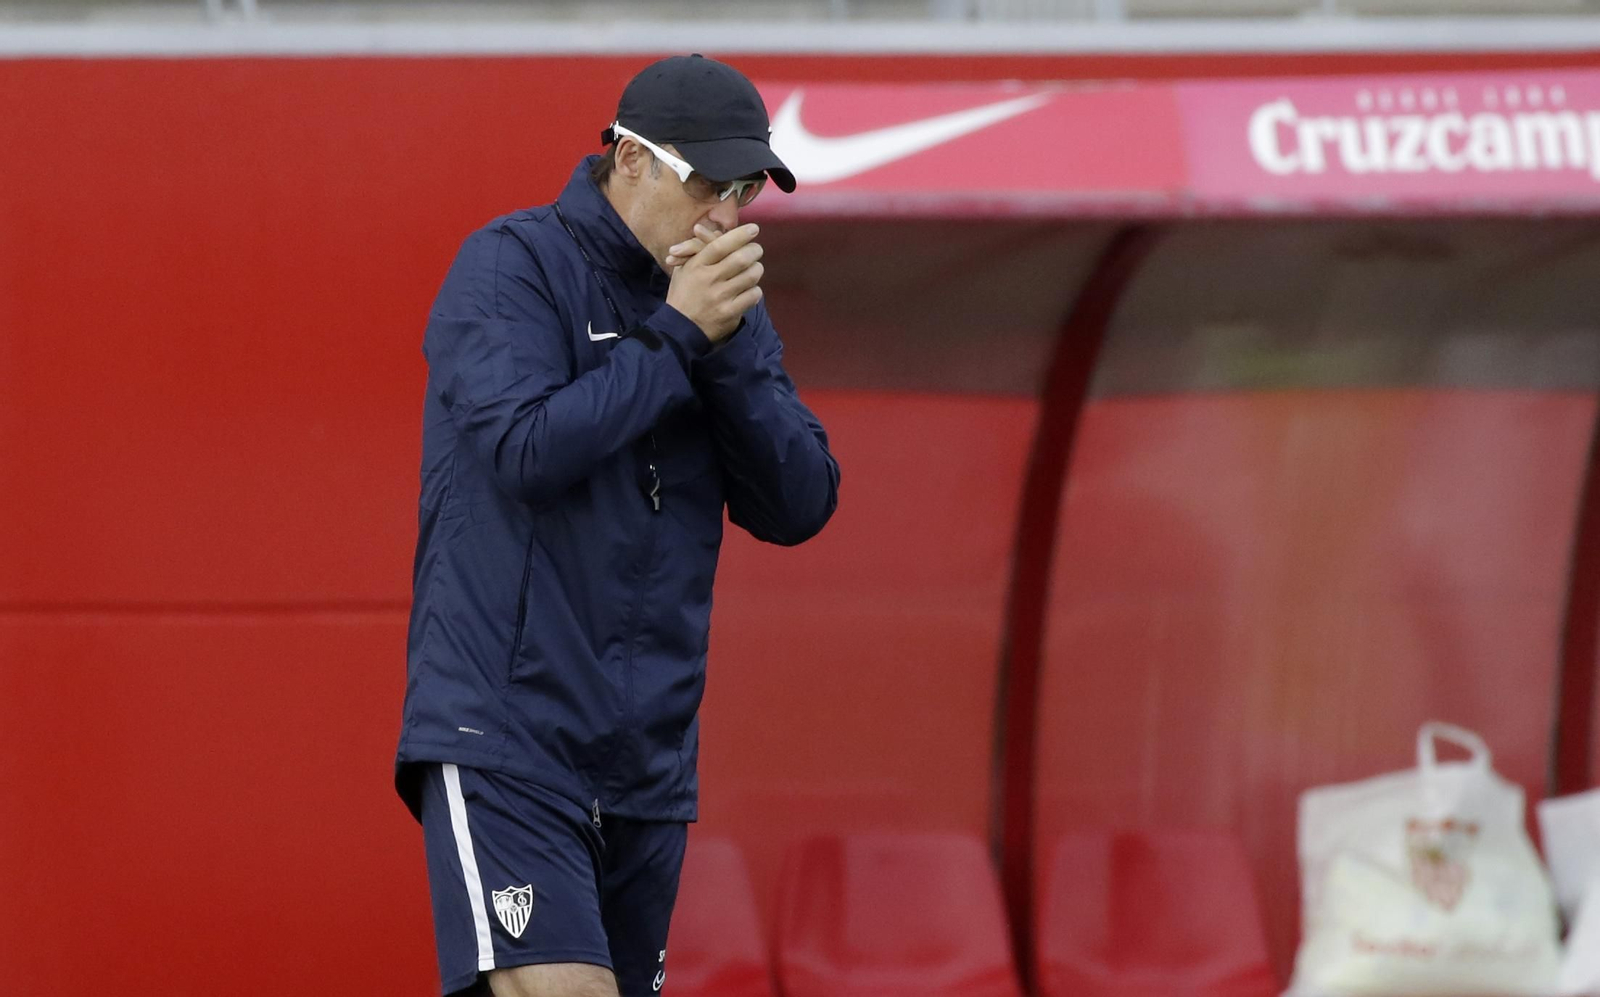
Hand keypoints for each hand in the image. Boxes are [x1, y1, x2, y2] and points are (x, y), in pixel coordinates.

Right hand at [665, 223, 763, 342]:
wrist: (680, 327)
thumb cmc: (684, 293)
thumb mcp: (684, 268)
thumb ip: (697, 248)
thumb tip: (707, 230)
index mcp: (696, 265)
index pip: (720, 245)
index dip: (739, 235)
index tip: (753, 229)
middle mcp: (709, 279)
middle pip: (741, 258)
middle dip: (754, 251)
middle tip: (756, 250)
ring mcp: (720, 297)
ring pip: (751, 275)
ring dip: (756, 269)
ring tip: (753, 269)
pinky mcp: (730, 312)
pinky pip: (753, 295)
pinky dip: (755, 290)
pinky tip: (749, 290)